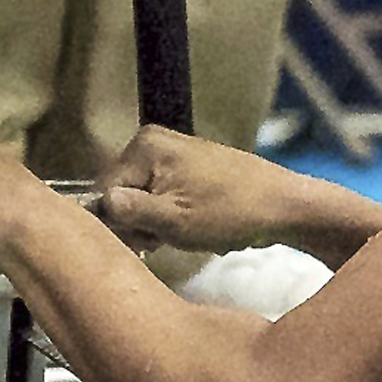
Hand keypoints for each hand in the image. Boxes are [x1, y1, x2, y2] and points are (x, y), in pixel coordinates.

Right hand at [99, 125, 303, 255]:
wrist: (283, 205)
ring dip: (161, 223)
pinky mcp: (189, 167)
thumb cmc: (231, 213)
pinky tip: (200, 223)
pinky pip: (164, 197)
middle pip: (123, 194)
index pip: (103, 193)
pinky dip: (177, 217)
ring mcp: (173, 152)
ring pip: (144, 200)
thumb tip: (98, 204)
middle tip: (173, 236)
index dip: (122, 224)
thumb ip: (129, 212)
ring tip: (191, 229)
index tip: (150, 239)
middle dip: (142, 223)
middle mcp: (153, 141)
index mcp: (144, 146)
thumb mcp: (173, 220)